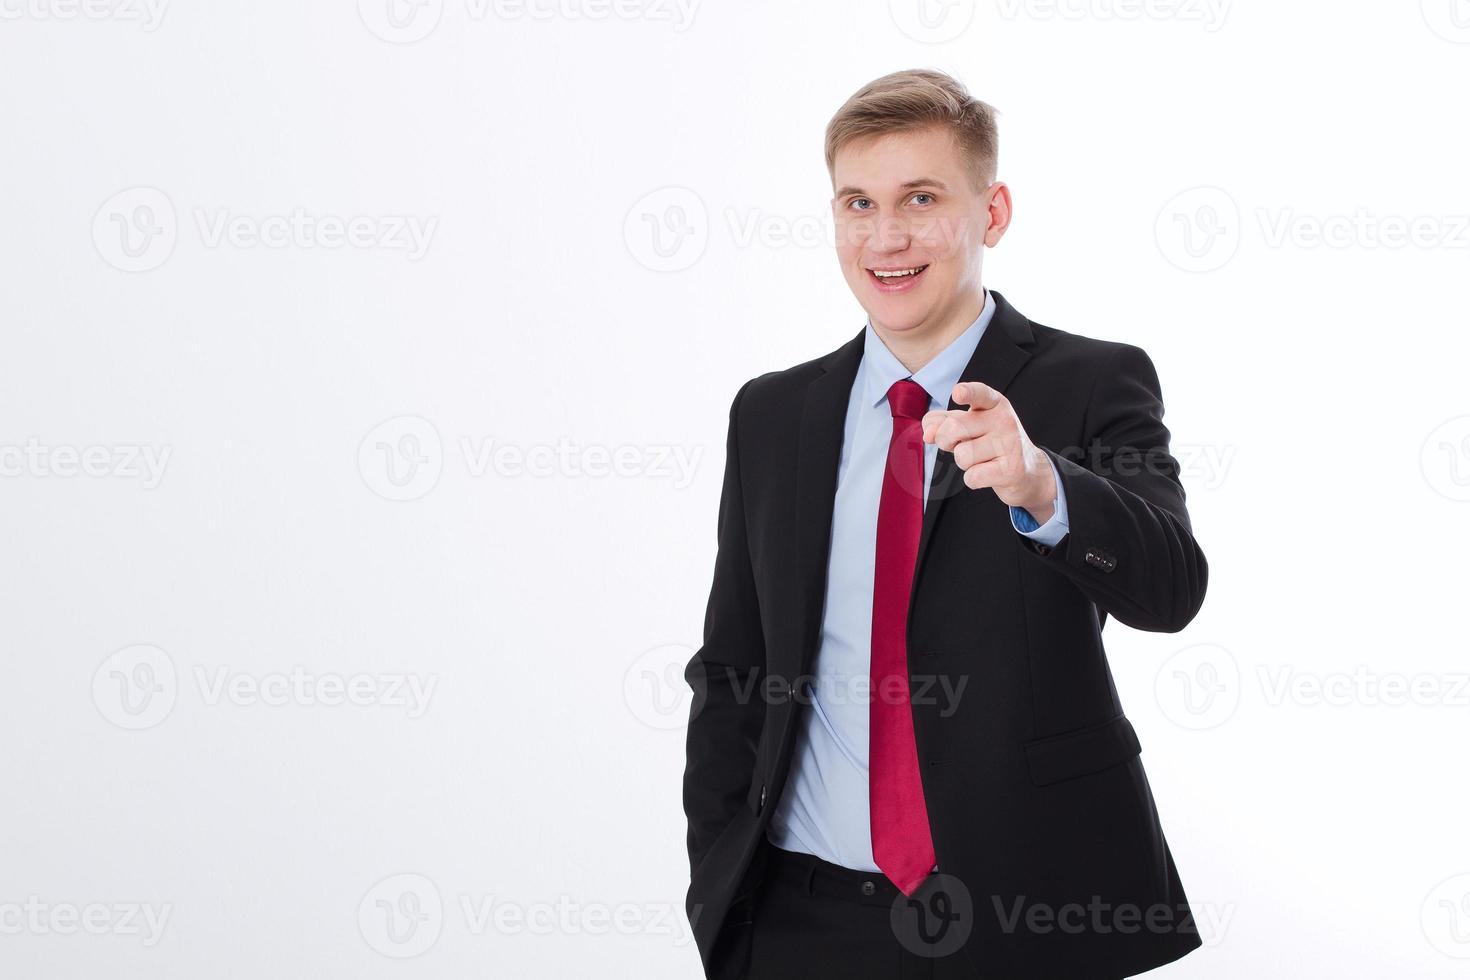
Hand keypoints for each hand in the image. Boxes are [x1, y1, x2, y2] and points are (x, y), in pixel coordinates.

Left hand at [921, 381, 1056, 521]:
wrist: (1025, 471)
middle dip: (945, 441)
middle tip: (959, 444)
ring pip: (962, 456)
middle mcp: (1004, 419)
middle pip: (953, 428)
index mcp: (993, 403)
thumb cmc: (989, 443)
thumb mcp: (967, 427)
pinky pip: (972, 477)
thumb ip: (942, 423)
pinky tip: (988, 473)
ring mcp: (1010, 444)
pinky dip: (973, 479)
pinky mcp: (1011, 470)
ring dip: (964, 463)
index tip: (958, 393)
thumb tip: (928, 434)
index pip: (979, 394)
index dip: (967, 392)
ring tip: (982, 459)